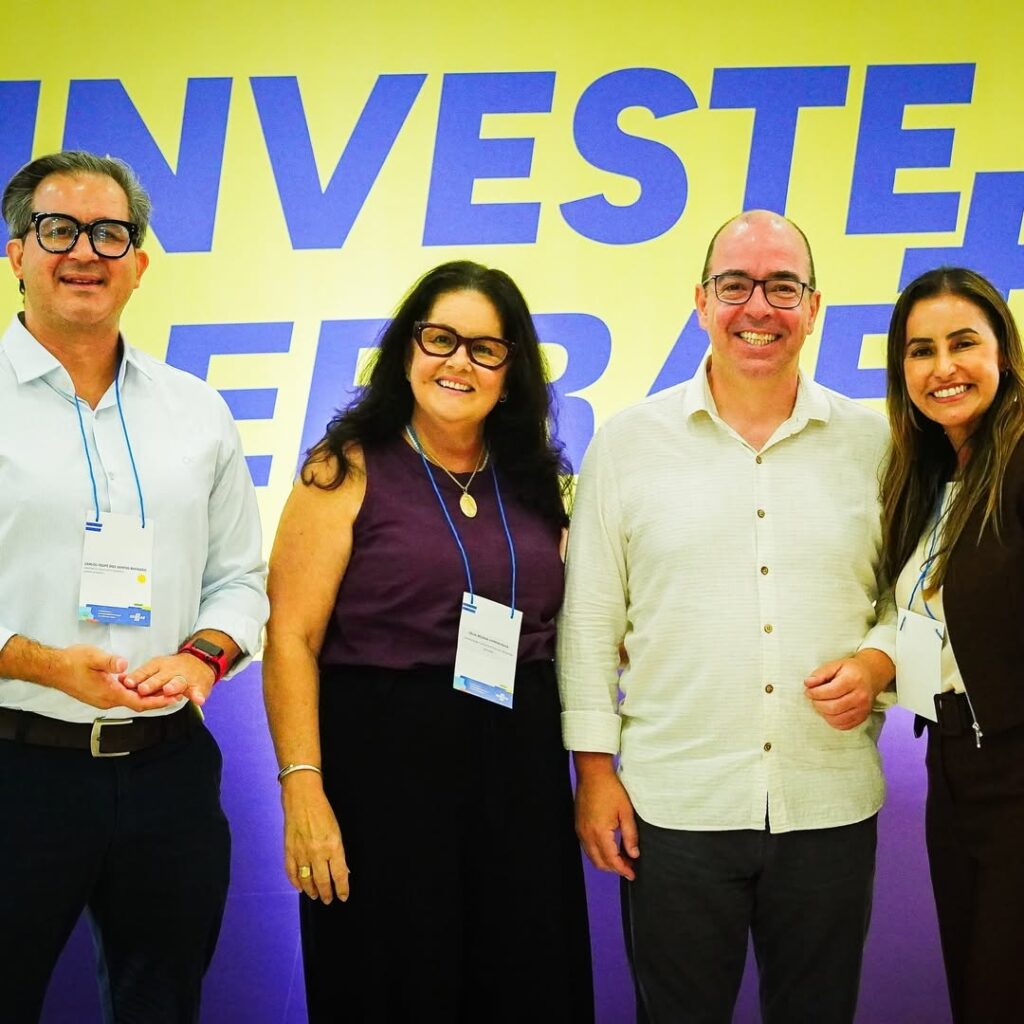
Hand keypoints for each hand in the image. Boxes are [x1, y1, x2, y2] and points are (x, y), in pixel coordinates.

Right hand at [60, 644, 180, 711]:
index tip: (174, 699)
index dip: (158, 701)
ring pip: (130, 700)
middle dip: (157, 699)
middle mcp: (107, 700)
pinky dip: (135, 693)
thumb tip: (124, 664)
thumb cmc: (72, 662)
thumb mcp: (93, 657)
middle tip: (176, 693)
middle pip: (138, 703)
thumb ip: (110, 662)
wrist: (53, 669)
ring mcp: (102, 699)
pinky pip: (121, 696)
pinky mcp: (99, 694)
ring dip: (147, 696)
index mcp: (109, 694)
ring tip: (165, 690)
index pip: (139, 702)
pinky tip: (142, 686)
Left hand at [123, 652, 216, 705]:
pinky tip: (198, 700)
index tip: (126, 682)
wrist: (200, 661)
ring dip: (173, 686)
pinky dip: (198, 695)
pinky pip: (198, 691)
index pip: (145, 672)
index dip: (136, 678)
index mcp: (159, 666)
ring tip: (169, 690)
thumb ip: (139, 676)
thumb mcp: (155, 668)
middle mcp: (171, 671)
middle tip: (143, 689)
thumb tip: (121, 680)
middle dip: (152, 684)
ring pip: (178, 682)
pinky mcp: (197, 686)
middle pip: (160, 678)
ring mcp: (185, 678)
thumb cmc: (173, 669)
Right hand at [281, 772, 349, 902]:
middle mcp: (317, 852)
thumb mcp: (337, 830)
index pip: (340, 875)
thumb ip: (338, 852)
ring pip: (306, 880)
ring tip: (315, 895)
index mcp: (333, 846)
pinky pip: (292, 872)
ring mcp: (301, 853)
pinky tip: (300, 887)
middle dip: (326, 894)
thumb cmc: (322, 811)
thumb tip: (343, 870)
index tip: (343, 897)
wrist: (302, 798)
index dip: (342, 889)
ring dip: (311, 890)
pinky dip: (295, 882)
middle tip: (328, 900)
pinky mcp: (289, 850)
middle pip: (323, 881)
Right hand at [573, 753, 638, 880]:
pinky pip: (587, 847)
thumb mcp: (626, 812)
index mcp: (599, 832)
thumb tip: (633, 853)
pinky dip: (598, 852)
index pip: (612, 860)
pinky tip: (609, 848)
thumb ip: (630, 835)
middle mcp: (587, 834)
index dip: (623, 870)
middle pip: (599, 863)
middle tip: (629, 867)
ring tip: (621, 859)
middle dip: (614, 869)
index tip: (632, 874)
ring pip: (592, 856)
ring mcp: (581, 830)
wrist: (593, 773)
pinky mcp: (579, 825)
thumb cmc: (609, 788)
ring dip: (606, 861)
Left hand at [804, 649, 894, 730]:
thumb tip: (808, 683)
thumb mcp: (835, 665)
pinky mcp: (862, 718)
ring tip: (821, 704)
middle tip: (813, 698)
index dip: (815, 693)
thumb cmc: (849, 670)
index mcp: (853, 680)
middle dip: (817, 704)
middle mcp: (860, 696)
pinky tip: (829, 711)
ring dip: (823, 713)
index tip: (808, 691)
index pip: (830, 691)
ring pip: (837, 719)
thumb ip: (820, 673)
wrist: (870, 677)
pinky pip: (843, 726)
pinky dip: (832, 721)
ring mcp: (863, 709)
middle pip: (833, 707)